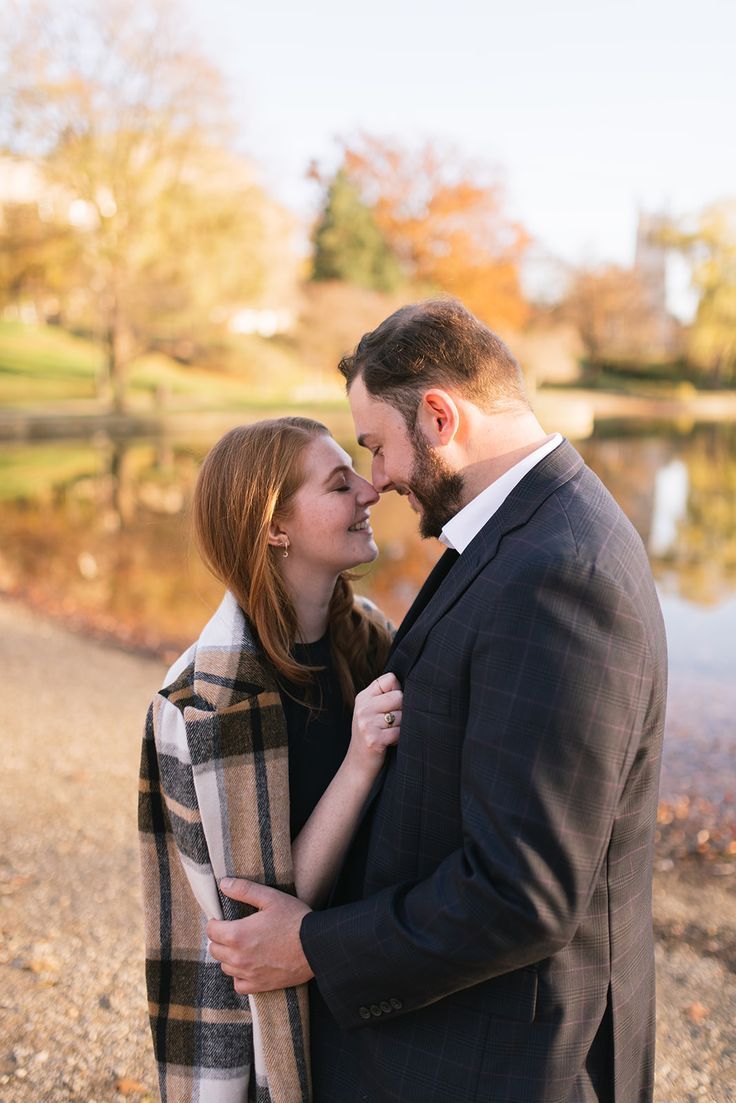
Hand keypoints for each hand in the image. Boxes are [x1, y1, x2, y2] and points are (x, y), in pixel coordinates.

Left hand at [206, 879, 313, 993]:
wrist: (316, 946)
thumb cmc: (294, 919)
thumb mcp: (270, 898)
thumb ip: (244, 889)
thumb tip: (224, 884)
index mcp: (237, 934)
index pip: (211, 931)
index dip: (215, 922)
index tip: (223, 919)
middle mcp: (238, 958)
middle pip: (214, 950)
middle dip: (220, 939)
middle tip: (233, 930)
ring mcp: (248, 974)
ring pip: (225, 967)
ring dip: (228, 956)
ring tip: (242, 946)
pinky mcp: (259, 986)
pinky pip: (238, 984)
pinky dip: (239, 975)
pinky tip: (249, 965)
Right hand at [347, 673, 402, 776]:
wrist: (358, 765)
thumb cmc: (371, 736)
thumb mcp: (371, 712)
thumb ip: (384, 696)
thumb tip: (414, 684)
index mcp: (363, 697)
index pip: (390, 679)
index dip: (398, 690)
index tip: (393, 704)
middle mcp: (363, 708)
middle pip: (399, 695)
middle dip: (402, 710)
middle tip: (393, 722)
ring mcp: (367, 723)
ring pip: (402, 715)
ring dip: (401, 727)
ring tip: (390, 733)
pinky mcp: (374, 739)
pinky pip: (399, 732)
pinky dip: (399, 738)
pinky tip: (390, 742)